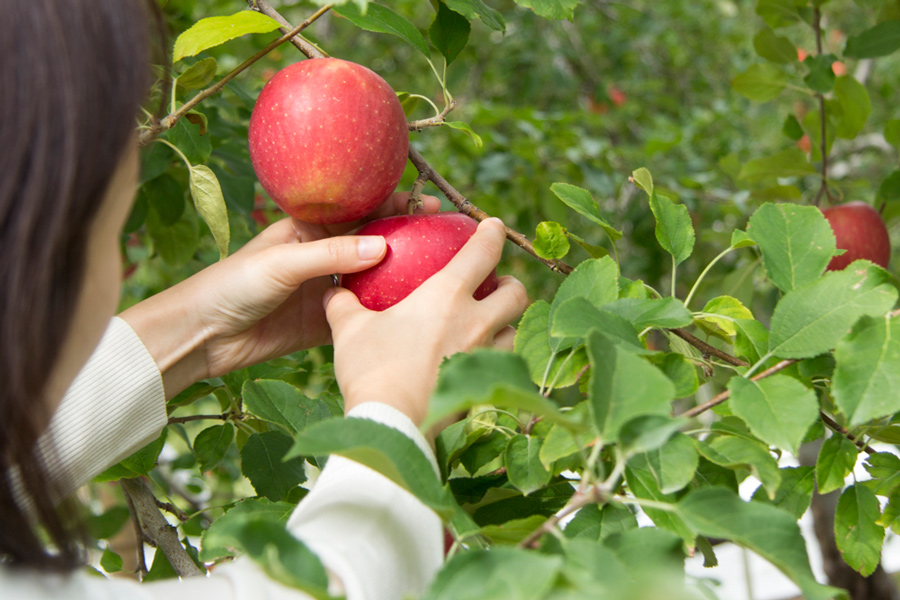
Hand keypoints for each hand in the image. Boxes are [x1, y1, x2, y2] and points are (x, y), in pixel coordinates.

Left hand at [120, 192, 439, 398]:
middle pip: (373, 243)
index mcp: (309, 229)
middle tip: (443, 237)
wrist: (204, 334)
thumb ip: (330, 254)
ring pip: (373, 278)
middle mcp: (323, 256)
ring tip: (439, 273)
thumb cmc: (233, 284)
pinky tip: (413, 311)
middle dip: (408, 238)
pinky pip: (363, 313)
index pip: (359, 210)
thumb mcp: (281, 262)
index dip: (393, 204)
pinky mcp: (328, 322)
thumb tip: (383, 246)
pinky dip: (385, 311)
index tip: (426, 205)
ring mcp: (328, 289)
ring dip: (402, 275)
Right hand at [324, 218, 527, 426]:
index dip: (491, 234)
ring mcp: (483, 356)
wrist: (391, 423)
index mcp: (447, 296)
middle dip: (511, 284)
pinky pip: (502, 366)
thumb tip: (334, 291)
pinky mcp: (482, 386)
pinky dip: (496, 358)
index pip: (482, 252)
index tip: (493, 226)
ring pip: (514, 332)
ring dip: (506, 324)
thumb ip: (344, 304)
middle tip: (497, 284)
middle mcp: (475, 322)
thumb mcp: (350, 329)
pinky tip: (477, 361)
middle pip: (516, 293)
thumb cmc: (372, 369)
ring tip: (490, 325)